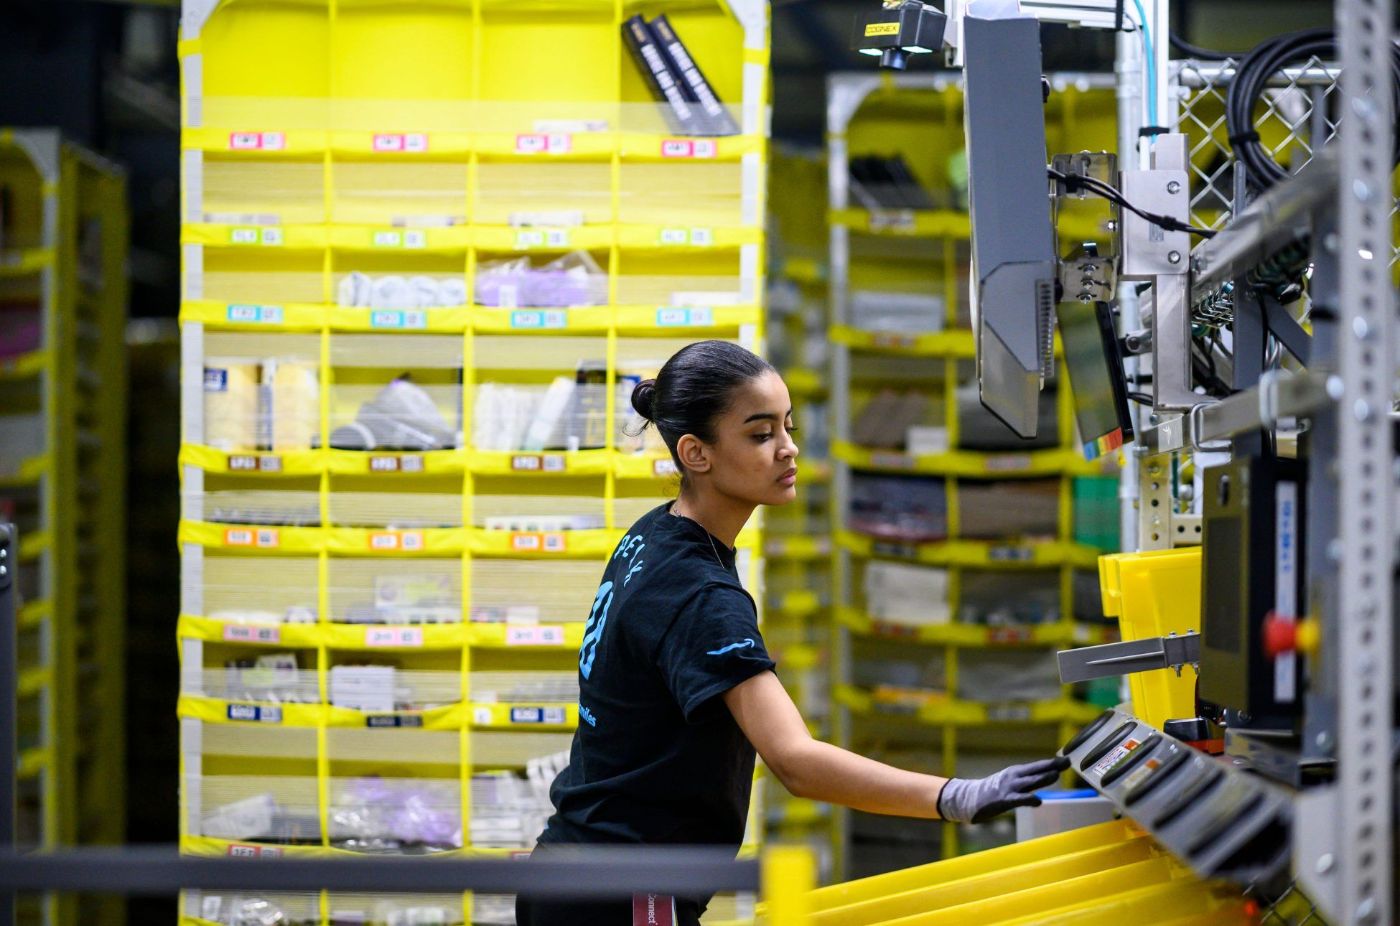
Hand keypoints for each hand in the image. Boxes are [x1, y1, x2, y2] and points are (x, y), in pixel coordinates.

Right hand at [936, 755, 1070, 823]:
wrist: (969, 798)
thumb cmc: (991, 791)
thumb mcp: (1009, 782)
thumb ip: (1026, 782)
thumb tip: (1046, 778)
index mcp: (1016, 772)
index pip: (1038, 766)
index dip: (1052, 763)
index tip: (1066, 759)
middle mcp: (1013, 777)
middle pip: (1037, 770)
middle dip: (1052, 766)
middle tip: (1067, 762)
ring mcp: (1009, 788)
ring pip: (1030, 781)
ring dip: (1043, 778)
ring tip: (1056, 775)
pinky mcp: (1004, 800)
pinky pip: (1019, 799)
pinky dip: (1029, 799)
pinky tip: (1037, 801)